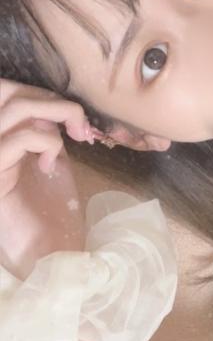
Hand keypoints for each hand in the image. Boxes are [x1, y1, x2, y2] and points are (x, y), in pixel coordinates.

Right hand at [0, 78, 95, 280]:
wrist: (47, 248)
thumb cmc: (48, 207)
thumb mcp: (48, 157)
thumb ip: (44, 129)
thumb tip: (56, 107)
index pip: (4, 91)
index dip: (39, 92)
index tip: (73, 116)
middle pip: (5, 91)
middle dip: (49, 98)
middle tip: (78, 122)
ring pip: (15, 109)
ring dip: (56, 115)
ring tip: (74, 138)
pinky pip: (21, 138)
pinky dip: (47, 142)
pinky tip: (50, 164)